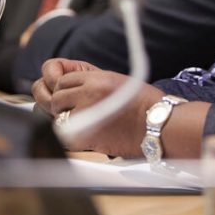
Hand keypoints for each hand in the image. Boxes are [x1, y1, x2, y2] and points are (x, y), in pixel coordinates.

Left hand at [36, 61, 163, 156]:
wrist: (157, 124)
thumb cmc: (143, 103)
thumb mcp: (115, 80)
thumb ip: (91, 80)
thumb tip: (66, 84)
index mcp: (96, 79)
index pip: (63, 79)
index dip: (66, 88)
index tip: (72, 96)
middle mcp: (88, 93)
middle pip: (57, 96)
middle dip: (61, 104)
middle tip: (73, 110)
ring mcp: (85, 115)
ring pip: (56, 115)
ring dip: (64, 118)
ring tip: (82, 122)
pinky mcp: (84, 136)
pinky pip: (63, 134)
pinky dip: (70, 134)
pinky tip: (86, 133)